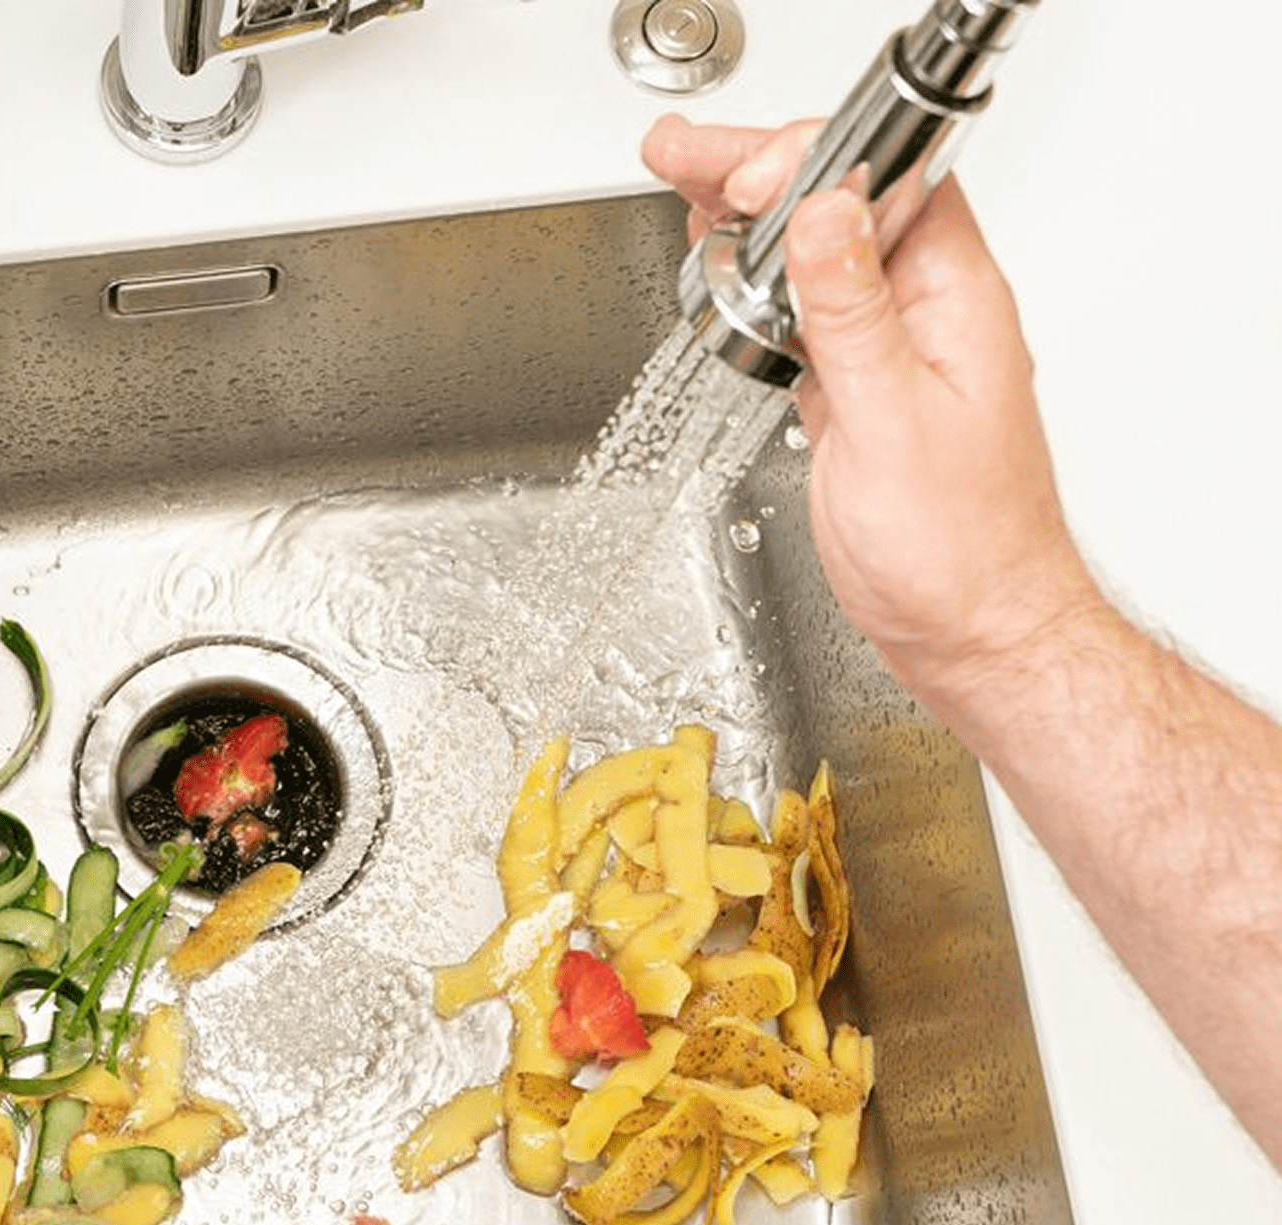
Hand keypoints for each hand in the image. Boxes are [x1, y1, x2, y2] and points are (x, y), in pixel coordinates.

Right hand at [640, 115, 1102, 703]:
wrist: (974, 633)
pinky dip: (756, 286)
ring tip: (687, 188)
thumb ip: (854, 314)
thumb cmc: (962, 553)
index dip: (812, 163)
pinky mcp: (854, 390)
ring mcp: (888, 349)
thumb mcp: (896, 421)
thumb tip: (822, 215)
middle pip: (841, 208)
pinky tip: (721, 269)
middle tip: (685, 157)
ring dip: (753, 223)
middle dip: (763, 173)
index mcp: (955, 303)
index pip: (888, 186)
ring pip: (815, 256)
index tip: (745, 179)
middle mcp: (924, 314)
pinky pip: (803, 313)